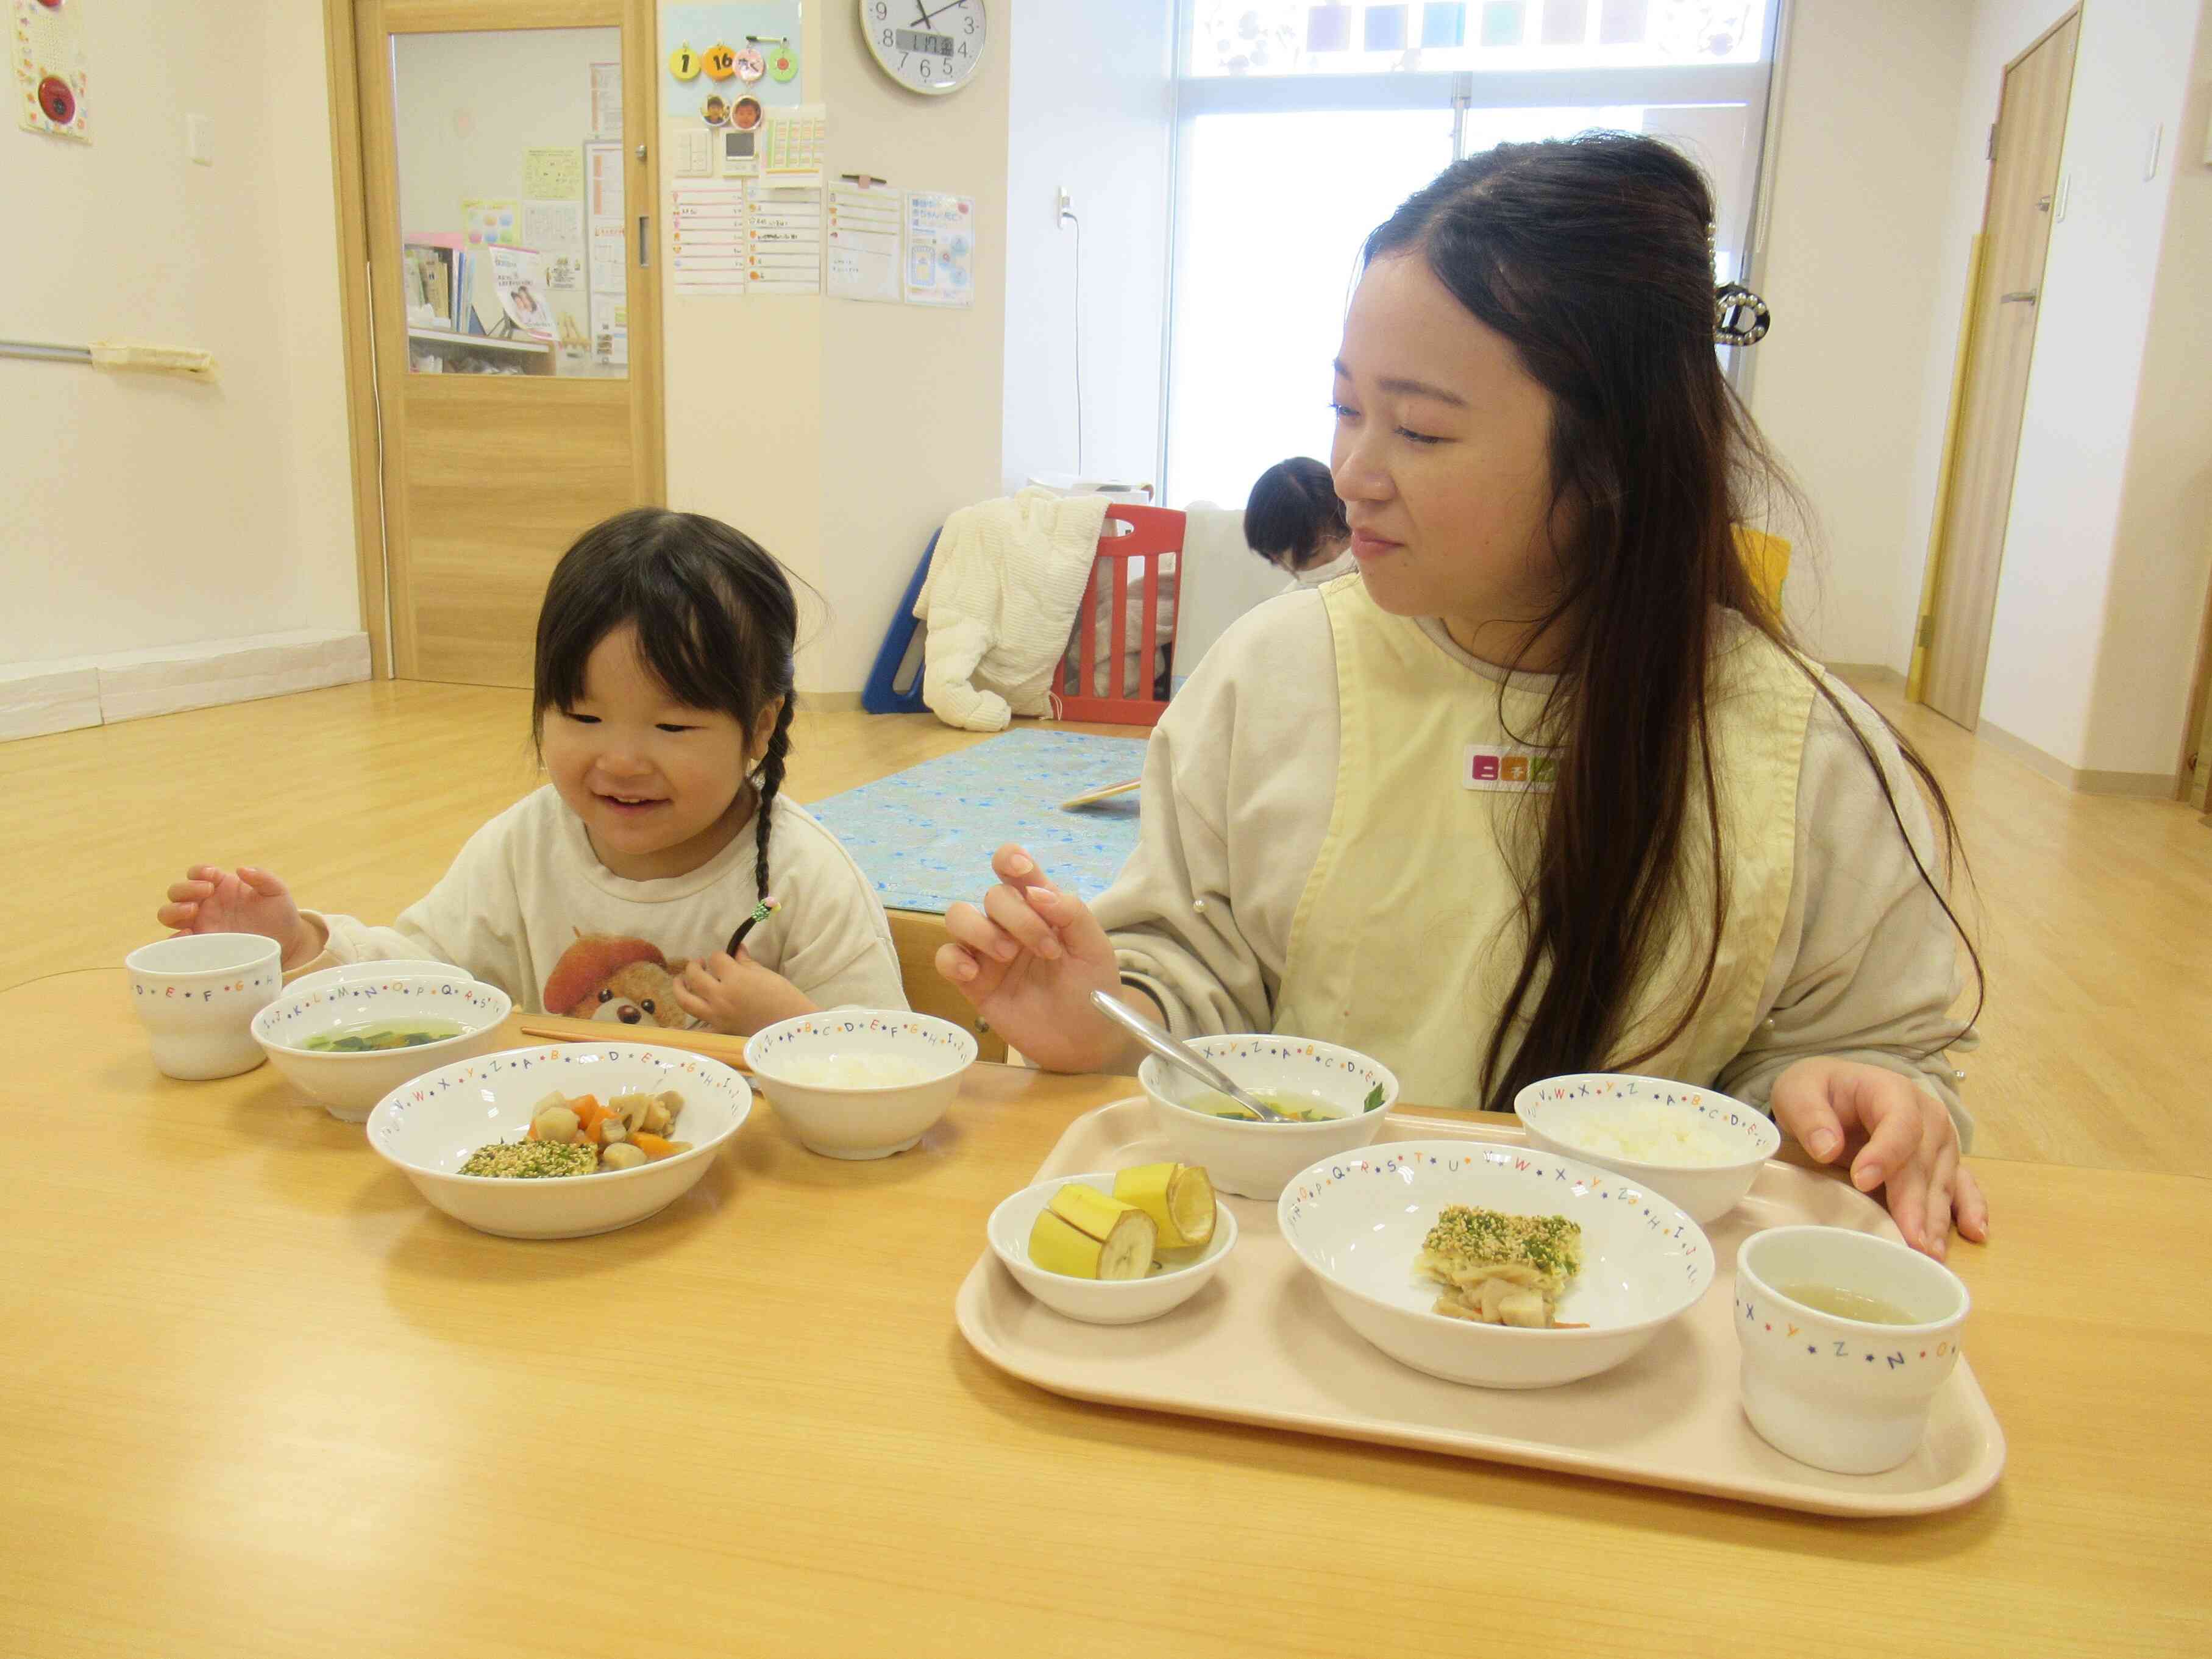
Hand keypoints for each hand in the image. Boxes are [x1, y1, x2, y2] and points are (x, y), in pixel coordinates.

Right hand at [157, 865, 320, 969]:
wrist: (286, 943)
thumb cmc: (279, 913)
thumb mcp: (276, 892)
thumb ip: (262, 878)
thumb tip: (241, 869)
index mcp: (220, 886)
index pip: (196, 873)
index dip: (199, 872)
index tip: (213, 876)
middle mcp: (205, 904)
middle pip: (176, 892)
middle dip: (185, 889)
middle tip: (206, 893)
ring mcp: (201, 924)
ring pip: (168, 914)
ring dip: (174, 910)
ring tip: (193, 911)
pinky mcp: (202, 944)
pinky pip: (177, 942)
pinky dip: (175, 938)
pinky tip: (188, 936)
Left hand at [671, 948, 813, 1035]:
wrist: (790, 1025)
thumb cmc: (783, 996)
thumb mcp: (765, 974)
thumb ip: (746, 962)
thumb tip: (737, 950)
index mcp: (733, 978)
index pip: (717, 959)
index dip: (720, 956)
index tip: (726, 958)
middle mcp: (719, 996)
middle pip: (695, 975)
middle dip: (695, 965)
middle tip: (700, 963)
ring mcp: (716, 1015)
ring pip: (686, 1000)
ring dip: (679, 987)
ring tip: (680, 980)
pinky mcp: (720, 1030)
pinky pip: (697, 1030)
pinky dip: (685, 1029)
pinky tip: (674, 1026)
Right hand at [934, 845, 1135, 1072]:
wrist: (1085, 1041)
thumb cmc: (1092, 990)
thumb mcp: (1095, 949)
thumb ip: (1072, 914)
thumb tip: (1037, 891)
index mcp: (1041, 907)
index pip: (1014, 868)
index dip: (1010, 859)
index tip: (1021, 870)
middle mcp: (1010, 924)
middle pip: (993, 895)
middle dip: (1019, 918)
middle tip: (1048, 951)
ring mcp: (988, 952)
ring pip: (958, 916)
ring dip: (981, 931)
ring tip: (1007, 957)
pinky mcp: (973, 982)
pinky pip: (945, 958)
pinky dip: (953, 960)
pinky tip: (974, 974)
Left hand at [1770, 1058, 1987, 1259]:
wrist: (1836, 1090)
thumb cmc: (1819, 1091)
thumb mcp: (1799, 1091)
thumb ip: (1810, 1116)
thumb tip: (1826, 1148)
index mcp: (1892, 1092)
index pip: (1899, 1123)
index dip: (1885, 1153)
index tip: (1862, 1182)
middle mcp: (1926, 1116)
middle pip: (1923, 1161)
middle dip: (1916, 1203)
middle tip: (1910, 1241)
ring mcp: (1940, 1142)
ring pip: (1943, 1182)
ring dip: (1938, 1219)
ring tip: (1931, 1253)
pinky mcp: (1944, 1163)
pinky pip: (1963, 1186)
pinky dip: (1971, 1209)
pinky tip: (1975, 1233)